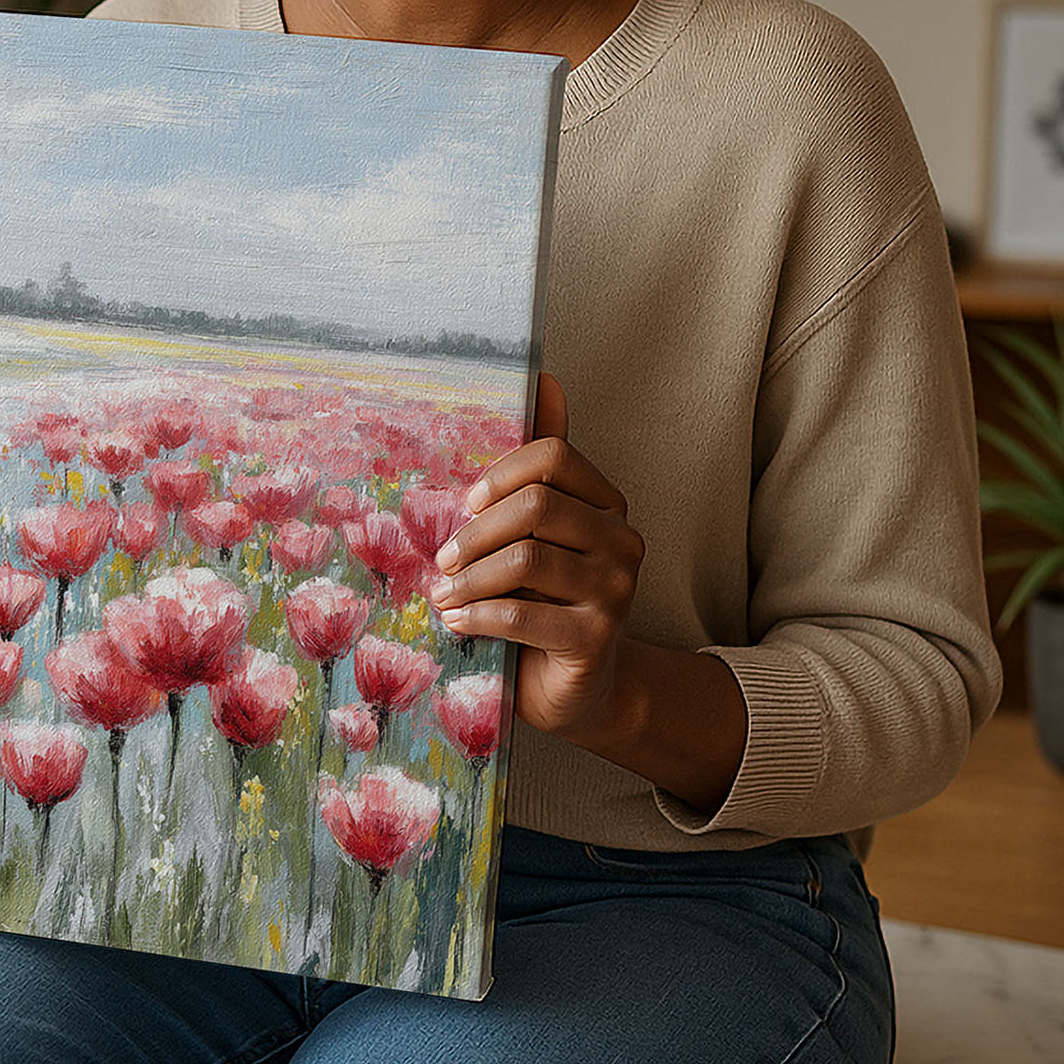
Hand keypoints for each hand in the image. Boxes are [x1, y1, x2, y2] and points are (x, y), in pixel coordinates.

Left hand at [428, 372, 644, 742]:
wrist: (571, 687)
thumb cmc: (541, 600)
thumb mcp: (532, 533)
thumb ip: (536, 468)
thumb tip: (544, 377)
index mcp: (604, 503)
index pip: (554, 455)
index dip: (502, 471)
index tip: (465, 501)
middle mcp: (621, 539)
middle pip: (537, 505)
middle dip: (477, 529)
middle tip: (443, 557)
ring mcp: (617, 589)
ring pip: (527, 559)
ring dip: (470, 577)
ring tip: (442, 593)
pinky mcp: (598, 637)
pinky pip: (523, 614)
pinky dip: (477, 615)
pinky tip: (456, 621)